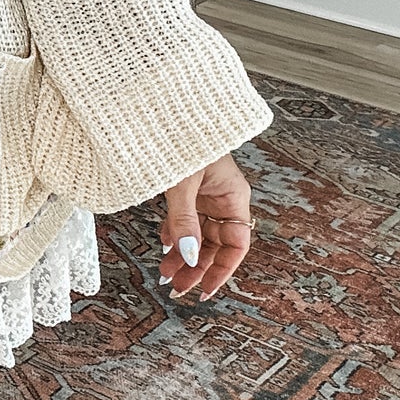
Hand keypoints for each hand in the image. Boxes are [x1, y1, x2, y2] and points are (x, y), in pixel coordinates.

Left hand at [158, 151, 254, 300]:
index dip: (222, 270)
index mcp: (233, 197)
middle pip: (215, 244)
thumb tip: (189, 255)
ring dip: (183, 254)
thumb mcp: (183, 183)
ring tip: (165, 273)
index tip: (204, 289)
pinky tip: (163, 246)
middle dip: (196, 267)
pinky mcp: (188, 189)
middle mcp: (223, 198)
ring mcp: (205, 194)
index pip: (236, 245)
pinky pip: (185, 220)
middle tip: (176, 287)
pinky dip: (174, 235)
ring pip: (198, 235)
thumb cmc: (183, 137)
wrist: (168, 110)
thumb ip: (184, 220)